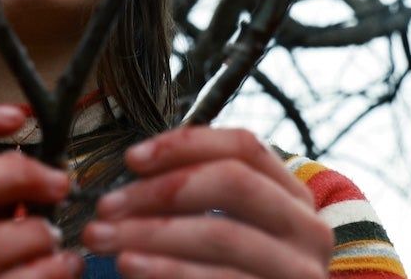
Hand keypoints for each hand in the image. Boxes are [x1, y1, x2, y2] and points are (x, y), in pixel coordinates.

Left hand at [82, 126, 332, 277]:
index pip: (245, 146)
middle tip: (106, 205)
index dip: (185, 144)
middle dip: (160, 190)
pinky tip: (131, 265)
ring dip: (151, 232)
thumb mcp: (231, 228)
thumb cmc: (235, 275)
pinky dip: (167, 270)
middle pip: (233, 182)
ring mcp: (299, 271)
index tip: (132, 158)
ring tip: (103, 237)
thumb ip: (198, 195)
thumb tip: (137, 167)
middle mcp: (307, 229)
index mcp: (293, 196)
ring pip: (221, 233)